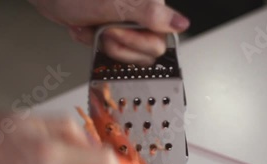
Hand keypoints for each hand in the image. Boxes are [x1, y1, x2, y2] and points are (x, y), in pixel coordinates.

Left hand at [29, 0, 189, 64]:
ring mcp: (127, 25)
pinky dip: (93, 43)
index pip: (159, 41)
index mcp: (150, 6)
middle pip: (145, 52)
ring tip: (92, 27)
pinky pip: (109, 52)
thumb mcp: (116, 4)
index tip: (115, 32)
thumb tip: (180, 23)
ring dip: (103, 44)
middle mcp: (143, 16)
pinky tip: (85, 28)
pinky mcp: (113, 33)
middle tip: (104, 30)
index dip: (136, 42)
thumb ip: (150, 15)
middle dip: (118, 45)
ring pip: (127, 55)